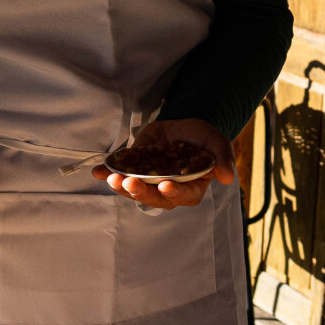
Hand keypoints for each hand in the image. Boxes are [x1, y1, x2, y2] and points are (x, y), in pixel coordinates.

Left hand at [94, 118, 233, 209]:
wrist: (181, 126)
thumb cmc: (201, 138)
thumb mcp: (216, 142)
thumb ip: (223, 158)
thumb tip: (227, 177)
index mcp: (191, 187)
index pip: (183, 196)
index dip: (174, 193)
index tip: (164, 185)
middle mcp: (168, 189)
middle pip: (154, 198)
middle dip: (141, 192)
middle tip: (129, 183)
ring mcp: (149, 181)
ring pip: (135, 190)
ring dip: (121, 186)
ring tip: (111, 178)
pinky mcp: (134, 170)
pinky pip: (120, 175)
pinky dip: (107, 174)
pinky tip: (97, 171)